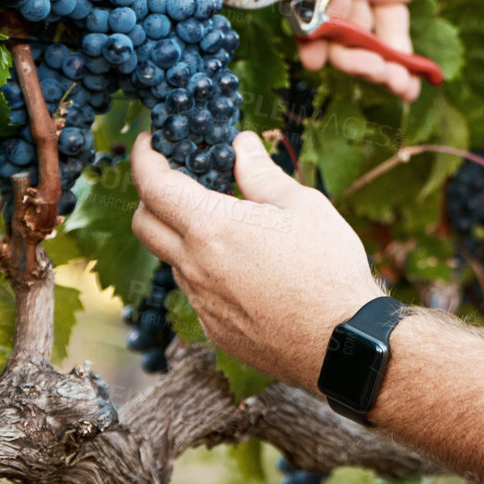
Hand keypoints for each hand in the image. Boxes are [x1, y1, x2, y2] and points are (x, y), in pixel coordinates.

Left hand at [130, 131, 380, 388]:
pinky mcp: (214, 329)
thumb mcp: (302, 205)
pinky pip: (197, 291)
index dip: (143, 158)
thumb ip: (261, 174)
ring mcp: (201, 302)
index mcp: (211, 227)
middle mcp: (194, 266)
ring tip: (228, 227)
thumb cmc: (327, 266)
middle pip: (143, 224)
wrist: (340, 341)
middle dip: (150, 196)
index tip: (149, 142)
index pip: (154, 185)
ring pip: (172, 259)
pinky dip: (207, 270)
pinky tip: (246, 269)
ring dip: (183, 236)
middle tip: (178, 180)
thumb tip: (241, 144)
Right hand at [297, 0, 477, 100]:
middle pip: (331, 17)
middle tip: (373, 73)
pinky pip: (390, 32)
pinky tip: (409, 84)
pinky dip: (397, 58)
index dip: (307, 20)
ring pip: (359, 32)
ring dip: (372, 63)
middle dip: (346, 52)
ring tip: (397, 85)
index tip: (316, 54)